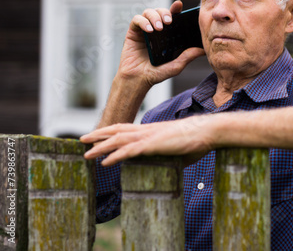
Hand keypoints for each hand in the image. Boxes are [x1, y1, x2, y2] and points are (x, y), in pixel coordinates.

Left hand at [81, 115, 214, 166]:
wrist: (207, 131)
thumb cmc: (197, 140)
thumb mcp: (179, 150)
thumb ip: (169, 156)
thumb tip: (169, 167)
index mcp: (152, 130)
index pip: (126, 128)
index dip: (110, 131)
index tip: (98, 135)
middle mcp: (148, 130)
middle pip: (117, 130)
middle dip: (98, 135)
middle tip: (82, 140)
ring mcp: (150, 136)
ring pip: (118, 140)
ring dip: (100, 147)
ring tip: (86, 154)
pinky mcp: (153, 145)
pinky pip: (129, 151)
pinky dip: (114, 156)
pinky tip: (104, 162)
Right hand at [119, 0, 204, 87]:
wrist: (138, 80)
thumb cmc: (157, 73)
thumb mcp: (176, 65)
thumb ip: (188, 56)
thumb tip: (203, 50)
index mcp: (168, 35)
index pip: (173, 17)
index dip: (175, 9)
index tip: (179, 5)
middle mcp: (156, 30)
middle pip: (160, 11)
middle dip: (165, 12)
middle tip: (169, 21)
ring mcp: (144, 30)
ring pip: (149, 12)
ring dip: (155, 17)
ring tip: (159, 28)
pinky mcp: (133, 32)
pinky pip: (137, 19)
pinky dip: (143, 22)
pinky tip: (149, 30)